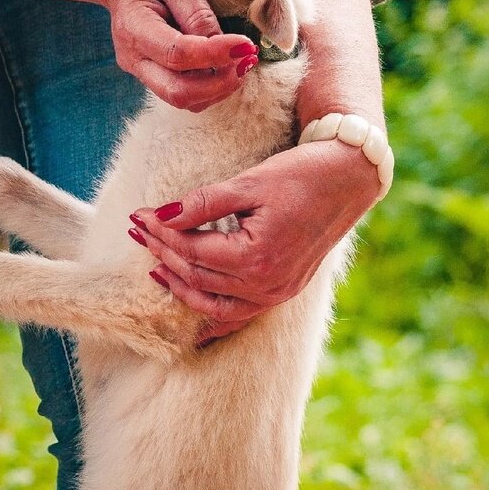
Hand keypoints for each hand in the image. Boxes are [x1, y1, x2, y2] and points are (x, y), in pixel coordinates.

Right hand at [90, 0, 257, 109]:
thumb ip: (198, 14)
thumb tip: (226, 47)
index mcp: (134, 28)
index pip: (177, 54)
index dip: (216, 54)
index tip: (246, 44)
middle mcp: (133, 58)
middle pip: (178, 92)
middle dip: (219, 83)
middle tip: (247, 60)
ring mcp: (141, 71)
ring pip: (183, 100)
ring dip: (218, 89)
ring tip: (241, 62)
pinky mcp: (152, 76)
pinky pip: (183, 94)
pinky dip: (210, 89)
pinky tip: (226, 67)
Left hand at [129, 139, 381, 344]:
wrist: (349, 179)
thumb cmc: (301, 174)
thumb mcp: (250, 182)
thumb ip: (203, 203)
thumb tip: (161, 215)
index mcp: (256, 255)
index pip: (192, 250)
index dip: (161, 233)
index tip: (140, 216)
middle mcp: (266, 284)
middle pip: (197, 277)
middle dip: (163, 253)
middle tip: (139, 231)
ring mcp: (276, 293)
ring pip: (213, 303)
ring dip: (180, 285)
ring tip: (154, 265)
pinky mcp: (283, 292)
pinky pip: (238, 315)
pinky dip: (211, 314)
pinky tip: (191, 310)